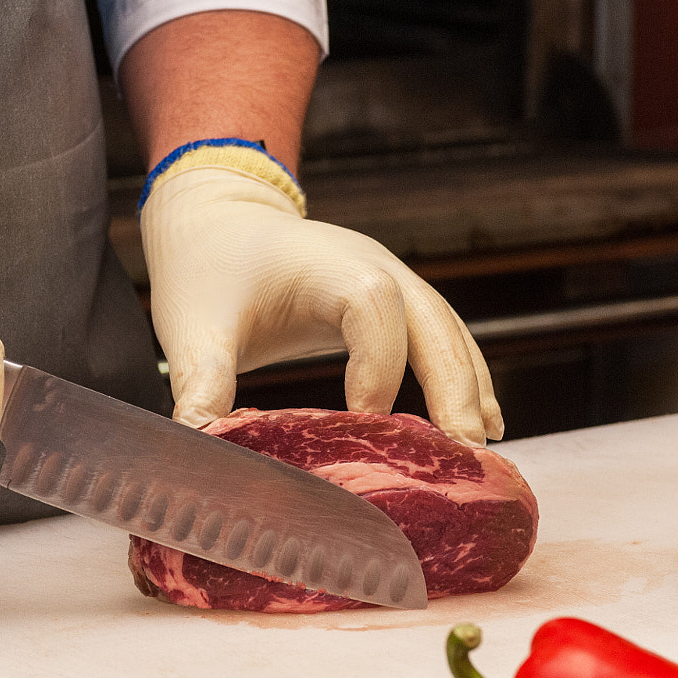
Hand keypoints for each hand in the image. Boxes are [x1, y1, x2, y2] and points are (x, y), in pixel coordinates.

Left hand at [140, 164, 502, 444]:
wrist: (218, 222)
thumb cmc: (208, 271)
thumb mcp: (193, 330)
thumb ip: (201, 385)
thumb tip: (202, 449)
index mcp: (324, 265)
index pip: (372, 304)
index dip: (379, 363)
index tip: (364, 423)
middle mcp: (373, 265)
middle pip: (432, 320)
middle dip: (452, 387)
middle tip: (460, 454)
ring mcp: (393, 280)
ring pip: (449, 331)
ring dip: (468, 388)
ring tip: (479, 453)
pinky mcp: (396, 303)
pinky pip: (445, 338)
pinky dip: (465, 379)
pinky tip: (484, 426)